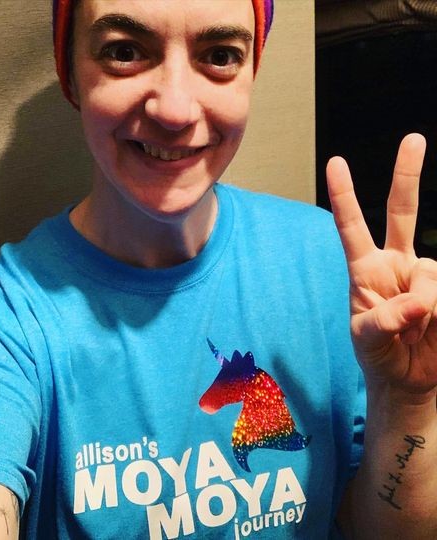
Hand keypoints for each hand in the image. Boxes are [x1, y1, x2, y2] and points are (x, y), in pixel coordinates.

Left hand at [326, 134, 436, 399]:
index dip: (345, 196)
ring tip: (419, 330)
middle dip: (406, 176)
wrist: (408, 379)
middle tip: (412, 139)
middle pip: (402, 212)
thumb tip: (420, 301)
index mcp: (366, 270)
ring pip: (432, 270)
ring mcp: (424, 275)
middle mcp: (396, 263)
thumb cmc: (378, 354)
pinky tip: (433, 324)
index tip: (336, 163)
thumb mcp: (368, 340)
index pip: (352, 227)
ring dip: (428, 303)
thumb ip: (386, 320)